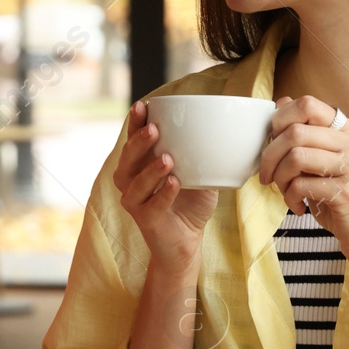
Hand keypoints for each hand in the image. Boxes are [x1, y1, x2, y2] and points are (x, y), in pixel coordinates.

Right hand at [112, 100, 218, 270]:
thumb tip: (220, 130)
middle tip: (154, 129)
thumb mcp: (199, 174)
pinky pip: (151, 205)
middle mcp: (131, 181)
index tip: (143, 106)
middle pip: (127, 158)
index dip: (135, 123)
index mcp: (141, 164)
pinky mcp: (145, 221)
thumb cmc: (190, 204)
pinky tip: (175, 183)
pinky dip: (163, 193)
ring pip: (135, 182)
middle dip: (139, 142)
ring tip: (167, 158)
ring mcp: (135, 202)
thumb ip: (201, 156)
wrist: (187, 242)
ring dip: (150, 169)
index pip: (133, 139)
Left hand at [258, 95, 348, 261]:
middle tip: (266, 175)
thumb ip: (308, 136)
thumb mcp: (325, 164)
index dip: (279, 120)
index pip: (308, 105)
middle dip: (270, 154)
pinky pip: (301, 184)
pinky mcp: (347, 193)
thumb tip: (281, 102)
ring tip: (284, 191)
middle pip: (296, 131)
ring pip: (296, 155)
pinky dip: (289, 198)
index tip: (271, 143)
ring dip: (279, 177)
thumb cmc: (343, 202)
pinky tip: (298, 207)